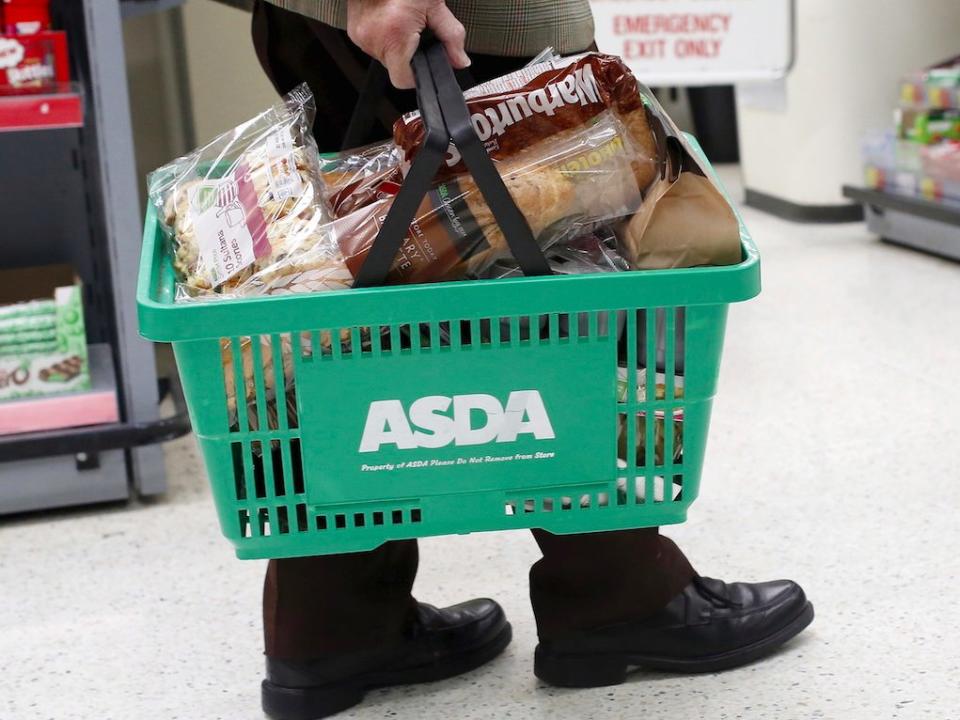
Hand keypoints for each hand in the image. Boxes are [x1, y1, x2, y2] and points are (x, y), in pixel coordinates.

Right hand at [347, 0, 470, 88]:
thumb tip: (460, 60)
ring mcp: (361, 36)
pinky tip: (391, 22)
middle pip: (396, 68)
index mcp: (394, 34)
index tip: (426, 65)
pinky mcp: (354, 32)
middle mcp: (373, 38)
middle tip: (417, 33)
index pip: (404, 79)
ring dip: (397, 47)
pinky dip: (385, 38)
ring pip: (385, 57)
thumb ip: (451, 36)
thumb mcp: (434, 5)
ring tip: (403, 24)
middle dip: (410, 55)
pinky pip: (374, 45)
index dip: (418, 76)